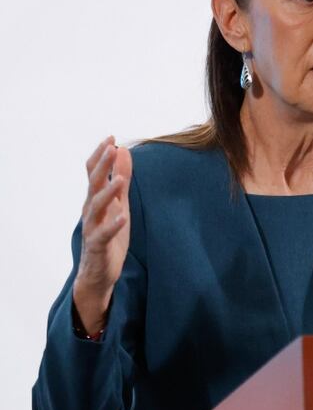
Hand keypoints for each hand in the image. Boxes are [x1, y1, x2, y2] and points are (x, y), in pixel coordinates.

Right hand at [73, 136, 131, 333]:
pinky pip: (103, 234)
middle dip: (103, 166)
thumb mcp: (119, 203)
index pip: (94, 173)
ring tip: (120, 181)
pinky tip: (123, 218)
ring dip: (108, 193)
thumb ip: (122, 179)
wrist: (99, 271)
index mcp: (96, 199)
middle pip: (94, 184)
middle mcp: (91, 211)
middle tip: (111, 148)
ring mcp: (92, 228)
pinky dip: (113, 226)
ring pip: (96, 207)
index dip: (101, 156)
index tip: (111, 137)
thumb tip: (123, 151)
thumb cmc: (109, 234)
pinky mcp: (98, 246)